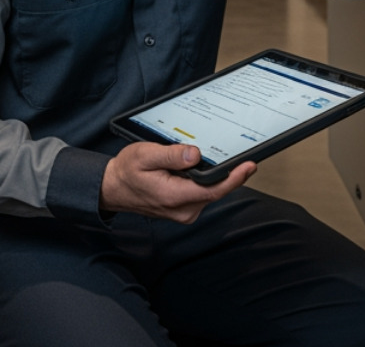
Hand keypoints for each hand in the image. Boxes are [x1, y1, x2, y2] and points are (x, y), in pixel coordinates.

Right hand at [99, 142, 255, 222]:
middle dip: (229, 174)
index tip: (249, 166)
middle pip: (216, 191)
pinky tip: (202, 168)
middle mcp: (183, 210)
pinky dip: (206, 181)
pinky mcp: (184, 209)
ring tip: (216, 157)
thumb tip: (195, 154)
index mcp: (174, 196)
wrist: (114, 188)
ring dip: (216, 177)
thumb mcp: (145, 156)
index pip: (213, 190)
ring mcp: (184, 212)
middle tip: (241, 153)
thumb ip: (171, 156)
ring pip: (210, 192)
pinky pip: (202, 194)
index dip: (234, 178)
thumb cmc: (127, 171)